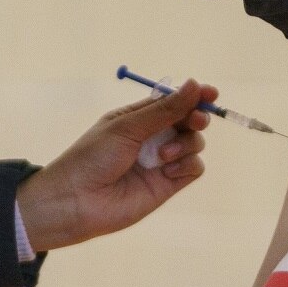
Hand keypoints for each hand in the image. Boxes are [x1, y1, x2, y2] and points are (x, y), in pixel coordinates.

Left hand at [14, 81, 215, 252]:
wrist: (77, 202)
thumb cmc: (92, 158)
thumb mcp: (127, 127)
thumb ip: (164, 109)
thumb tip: (194, 84)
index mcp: (137, 118)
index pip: (172, 101)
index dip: (193, 95)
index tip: (210, 93)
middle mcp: (152, 137)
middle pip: (188, 120)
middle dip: (196, 117)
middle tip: (195, 121)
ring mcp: (161, 161)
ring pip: (194, 143)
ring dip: (186, 144)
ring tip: (163, 156)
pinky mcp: (167, 184)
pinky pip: (193, 168)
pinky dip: (187, 165)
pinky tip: (167, 171)